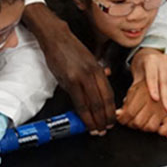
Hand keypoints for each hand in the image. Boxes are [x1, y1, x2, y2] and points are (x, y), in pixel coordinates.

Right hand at [23, 3, 114, 133]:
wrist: (56, 37)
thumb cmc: (69, 48)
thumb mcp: (88, 58)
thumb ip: (96, 71)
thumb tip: (105, 77)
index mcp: (98, 69)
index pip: (109, 94)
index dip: (111, 110)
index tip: (111, 119)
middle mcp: (93, 74)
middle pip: (103, 101)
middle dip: (105, 118)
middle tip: (105, 129)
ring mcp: (82, 77)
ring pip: (93, 104)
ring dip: (95, 120)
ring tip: (96, 129)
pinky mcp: (70, 80)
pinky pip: (79, 101)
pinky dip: (84, 114)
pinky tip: (85, 120)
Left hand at [116, 80, 166, 135]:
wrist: (159, 83)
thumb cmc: (144, 88)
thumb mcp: (132, 91)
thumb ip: (125, 103)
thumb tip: (118, 114)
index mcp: (143, 95)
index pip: (130, 113)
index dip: (122, 119)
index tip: (120, 119)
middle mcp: (154, 103)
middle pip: (138, 122)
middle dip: (130, 124)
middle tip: (129, 120)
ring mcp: (162, 110)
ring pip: (150, 127)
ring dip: (142, 127)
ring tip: (139, 122)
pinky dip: (161, 130)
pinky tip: (153, 125)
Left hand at [130, 48, 166, 112]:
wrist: (152, 56)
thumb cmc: (144, 67)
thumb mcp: (138, 74)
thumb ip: (136, 86)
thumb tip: (130, 102)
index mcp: (151, 60)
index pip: (152, 75)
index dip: (153, 87)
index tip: (155, 99)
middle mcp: (164, 60)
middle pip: (166, 80)